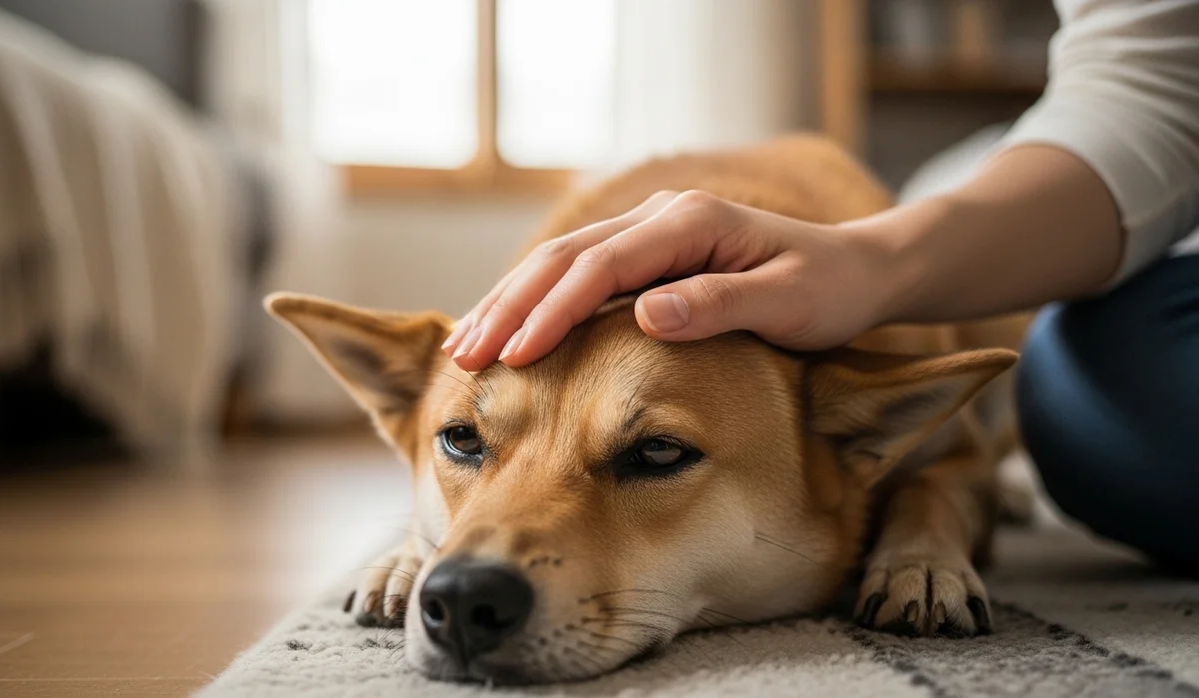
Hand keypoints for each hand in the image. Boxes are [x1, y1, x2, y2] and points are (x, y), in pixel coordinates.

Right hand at [442, 190, 904, 369]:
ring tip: (466, 345)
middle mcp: (662, 218)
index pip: (602, 267)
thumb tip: (644, 317)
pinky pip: (579, 275)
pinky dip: (536, 302)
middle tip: (466, 356)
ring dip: (512, 303)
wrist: (857, 270)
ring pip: (562, 263)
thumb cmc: (828, 292)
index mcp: (691, 223)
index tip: (516, 357)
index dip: (554, 311)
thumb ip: (718, 306)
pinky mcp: (648, 254)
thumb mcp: (787, 304)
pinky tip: (508, 329)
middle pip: (566, 259)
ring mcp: (651, 232)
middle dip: (510, 307)